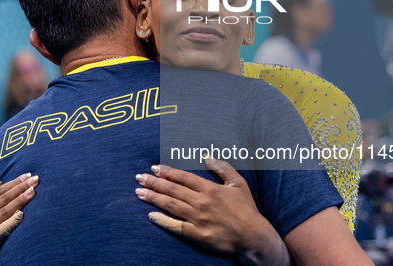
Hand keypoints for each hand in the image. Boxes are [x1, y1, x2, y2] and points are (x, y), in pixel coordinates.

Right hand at [0, 173, 38, 265]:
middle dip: (20, 188)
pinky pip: (1, 231)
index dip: (15, 182)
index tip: (29, 175)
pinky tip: (21, 215)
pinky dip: (11, 222)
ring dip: (19, 201)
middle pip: (4, 199)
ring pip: (4, 212)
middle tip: (35, 180)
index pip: (0, 190)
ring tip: (32, 192)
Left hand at [134, 158, 289, 264]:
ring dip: (153, 198)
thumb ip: (223, 167)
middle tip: (139, 178)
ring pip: (171, 206)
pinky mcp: (198, 235)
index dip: (167, 172)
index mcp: (210, 189)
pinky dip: (162, 220)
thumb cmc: (247, 209)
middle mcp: (202, 202)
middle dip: (153, 183)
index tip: (154, 168)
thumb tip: (207, 155)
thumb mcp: (239, 183)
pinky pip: (176, 226)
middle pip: (172, 190)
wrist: (253, 237)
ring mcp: (198, 219)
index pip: (183, 177)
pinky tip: (151, 215)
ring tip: (139, 193)